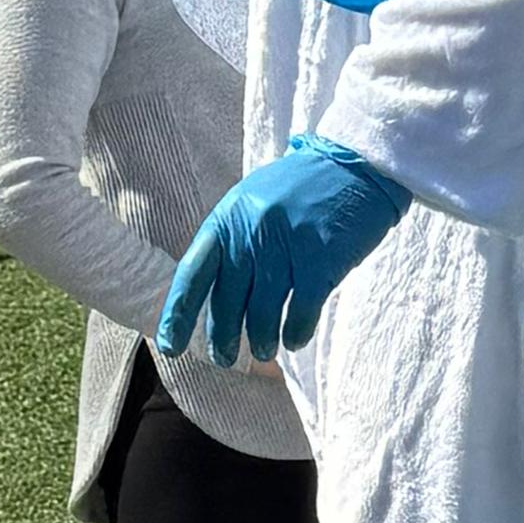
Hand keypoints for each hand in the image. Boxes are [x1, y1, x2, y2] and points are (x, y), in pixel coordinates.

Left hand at [156, 139, 410, 366]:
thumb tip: (213, 294)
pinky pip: (300, 313)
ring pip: (262, 314)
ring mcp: (285, 246)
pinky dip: (295, 333)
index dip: (178, 314)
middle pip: (227, 302)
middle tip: (224, 358)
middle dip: (223, 337)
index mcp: (228, 218)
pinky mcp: (320, 260)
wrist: (354, 163)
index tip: (169, 346)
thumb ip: (232, 241)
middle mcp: (251, 233)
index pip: (193, 274)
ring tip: (264, 349)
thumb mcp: (254, 202)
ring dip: (260, 340)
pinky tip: (294, 339)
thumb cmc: (302, 188)